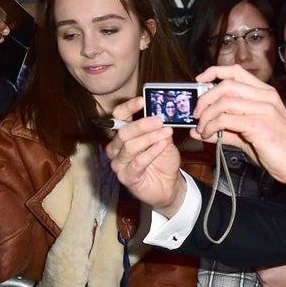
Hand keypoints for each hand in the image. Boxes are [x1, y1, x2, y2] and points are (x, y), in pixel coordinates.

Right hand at [106, 97, 185, 215]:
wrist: (169, 186)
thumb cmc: (163, 161)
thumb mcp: (164, 140)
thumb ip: (160, 128)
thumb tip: (161, 114)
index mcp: (123, 135)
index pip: (118, 117)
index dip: (128, 108)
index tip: (141, 101)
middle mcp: (117, 148)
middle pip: (123, 132)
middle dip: (142, 125)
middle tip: (159, 120)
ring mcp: (119, 164)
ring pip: (130, 146)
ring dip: (150, 138)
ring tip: (166, 133)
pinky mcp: (127, 177)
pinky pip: (138, 162)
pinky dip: (151, 152)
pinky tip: (162, 145)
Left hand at [193, 65, 285, 194]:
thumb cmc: (280, 150)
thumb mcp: (249, 136)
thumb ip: (225, 130)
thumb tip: (198, 130)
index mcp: (266, 93)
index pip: (236, 71)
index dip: (214, 72)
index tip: (200, 80)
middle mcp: (266, 97)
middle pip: (226, 84)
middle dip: (205, 98)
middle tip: (197, 114)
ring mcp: (264, 109)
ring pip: (224, 101)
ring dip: (206, 116)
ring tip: (202, 129)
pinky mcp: (260, 125)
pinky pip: (226, 119)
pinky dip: (212, 126)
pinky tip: (209, 135)